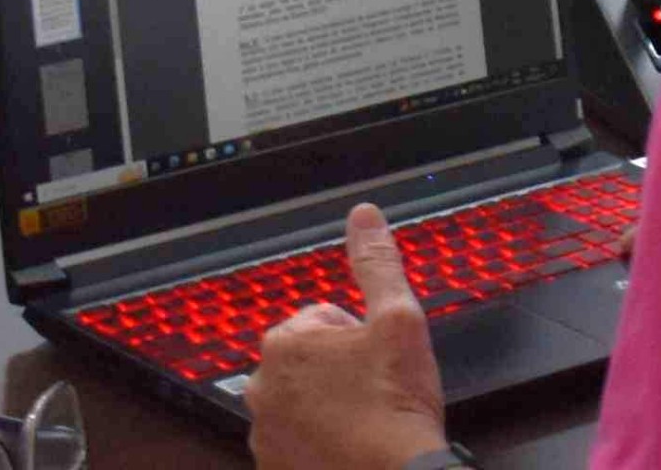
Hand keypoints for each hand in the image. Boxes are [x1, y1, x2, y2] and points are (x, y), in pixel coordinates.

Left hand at [247, 204, 447, 467]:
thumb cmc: (395, 405)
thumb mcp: (398, 320)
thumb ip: (377, 263)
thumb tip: (363, 215)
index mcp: (285, 343)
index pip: (325, 321)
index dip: (361, 339)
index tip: (379, 364)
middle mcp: (262, 386)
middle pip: (310, 363)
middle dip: (341, 371)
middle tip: (376, 393)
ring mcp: (265, 433)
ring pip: (302, 404)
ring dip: (329, 408)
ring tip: (366, 423)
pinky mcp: (273, 468)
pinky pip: (297, 444)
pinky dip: (320, 444)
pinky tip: (351, 448)